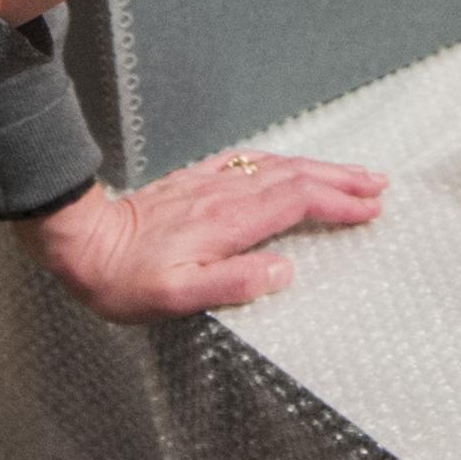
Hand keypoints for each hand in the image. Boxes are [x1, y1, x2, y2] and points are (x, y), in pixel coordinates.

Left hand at [14, 146, 389, 320]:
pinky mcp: (195, 182)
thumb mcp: (176, 297)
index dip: (337, 204)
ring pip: (277, 167)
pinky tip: (289, 165)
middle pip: (296, 177)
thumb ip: (233, 283)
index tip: (370, 209)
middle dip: (341, 179)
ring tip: (351, 174)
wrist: (82, 246)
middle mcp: (224, 195)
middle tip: (378, 185)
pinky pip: (248, 163)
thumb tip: (283, 271)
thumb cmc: (125, 281)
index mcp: (227, 222)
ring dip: (319, 169)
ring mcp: (210, 184)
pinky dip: (281, 163)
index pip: (296, 203)